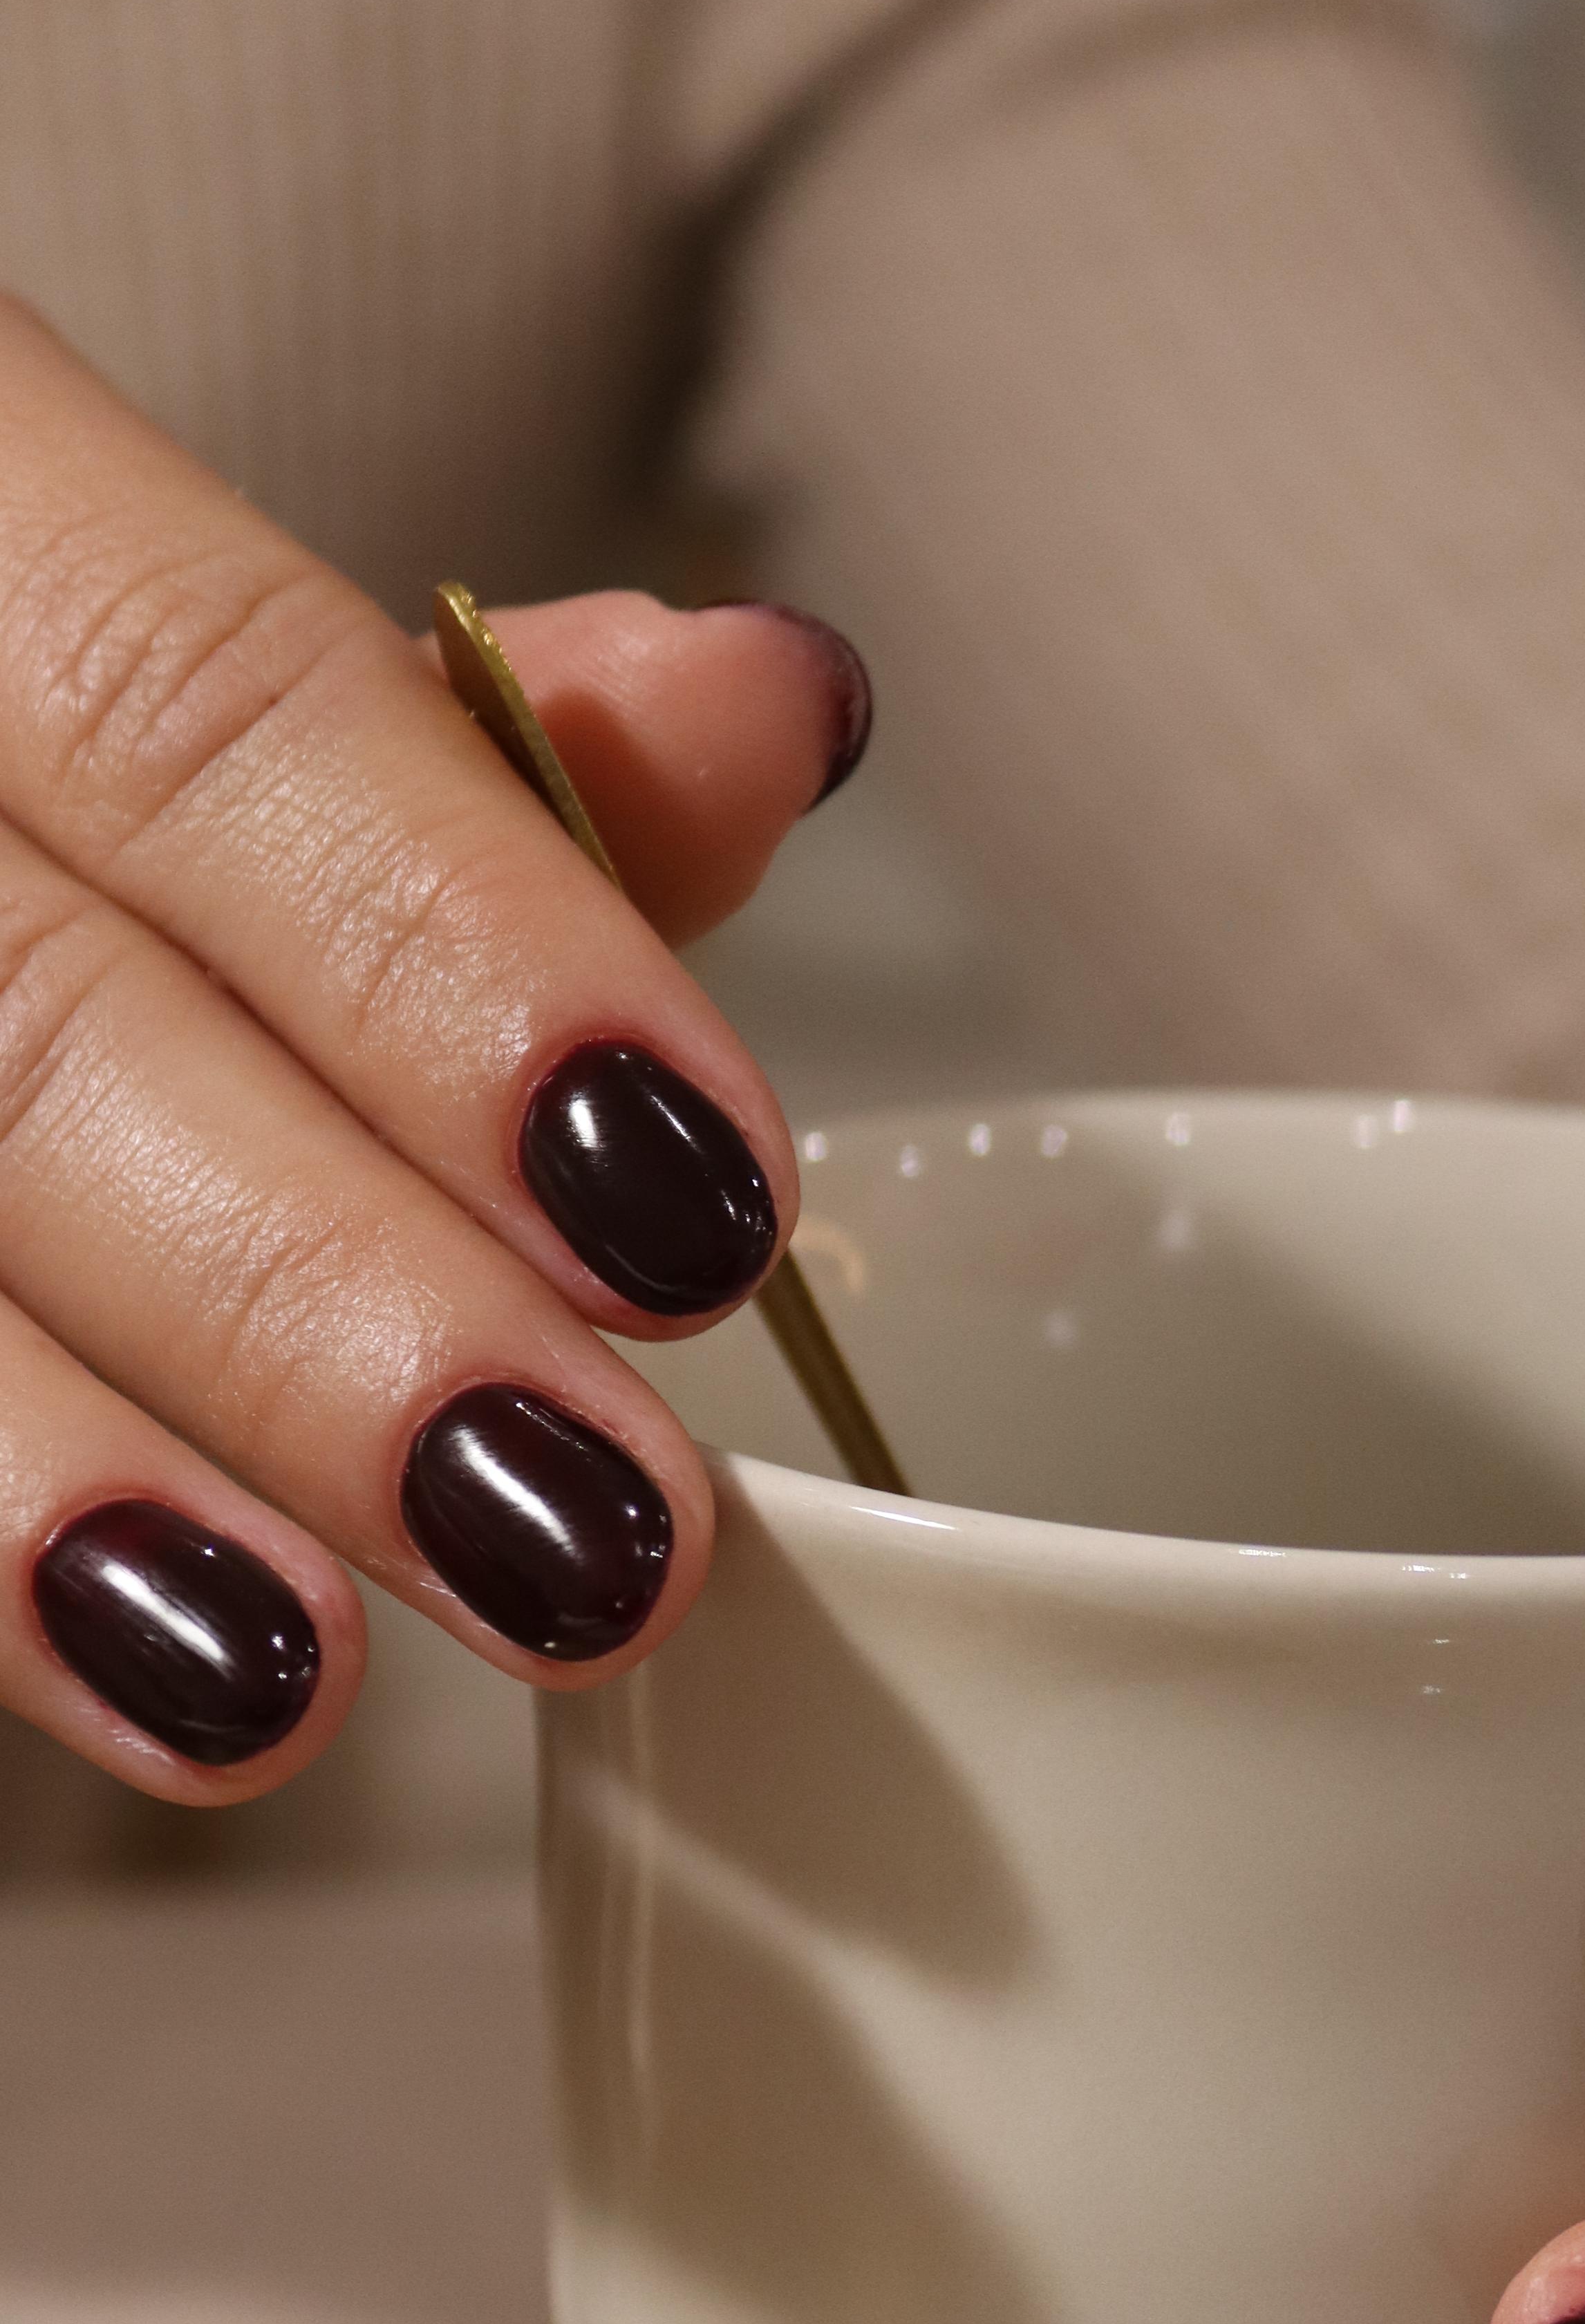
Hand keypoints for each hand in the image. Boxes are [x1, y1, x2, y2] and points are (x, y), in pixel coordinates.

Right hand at [0, 297, 865, 1799]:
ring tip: (279, 1683)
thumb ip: (465, 735)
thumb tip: (771, 713)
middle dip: (315, 1298)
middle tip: (585, 1534)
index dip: (462, 962)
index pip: (204, 705)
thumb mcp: (177, 640)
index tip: (702, 1210)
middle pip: (21, 1018)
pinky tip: (128, 1681)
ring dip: (69, 1474)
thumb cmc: (29, 739)